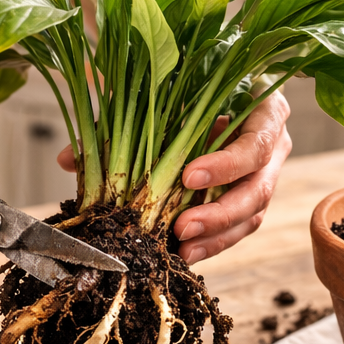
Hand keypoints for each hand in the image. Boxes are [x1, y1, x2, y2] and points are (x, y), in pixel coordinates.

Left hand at [55, 92, 291, 264]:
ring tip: (182, 248)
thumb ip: (123, 121)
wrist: (218, 97)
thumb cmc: (194, 90)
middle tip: (182, 227)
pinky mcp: (250, 204)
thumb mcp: (164, 97)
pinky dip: (210, 243)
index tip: (189, 176)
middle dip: (219, 213)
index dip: (225, 164)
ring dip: (215, 237)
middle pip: (259, 190)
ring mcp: (266, 179)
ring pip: (250, 218)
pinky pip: (236, 230)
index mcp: (265, 113)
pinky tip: (185, 253)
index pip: (256, 143)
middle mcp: (274, 150)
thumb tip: (69, 159)